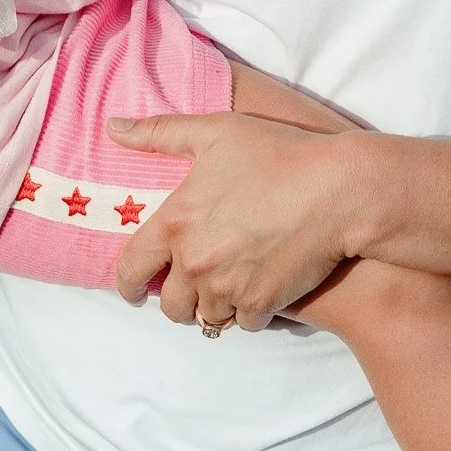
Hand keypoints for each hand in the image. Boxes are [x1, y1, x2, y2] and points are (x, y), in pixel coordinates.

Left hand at [110, 111, 365, 331]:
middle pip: (169, 304)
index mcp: (176, 222)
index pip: (130, 268)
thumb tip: (114, 127)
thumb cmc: (278, 153)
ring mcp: (228, 287)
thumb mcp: (216, 131)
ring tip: (224, 288)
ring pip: (205, 317)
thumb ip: (160, 132)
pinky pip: (243, 322)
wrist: (336, 191)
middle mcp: (195, 261)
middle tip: (190, 285)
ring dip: (211, 306)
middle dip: (175, 297)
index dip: (126, 283)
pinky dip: (248, 311)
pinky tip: (258, 289)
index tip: (132, 290)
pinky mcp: (261, 304)